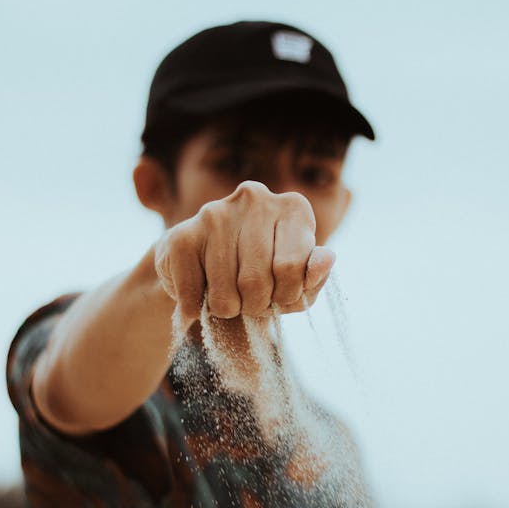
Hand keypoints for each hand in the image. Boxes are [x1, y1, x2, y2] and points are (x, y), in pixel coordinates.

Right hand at [154, 180, 334, 323]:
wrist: (204, 269)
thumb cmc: (261, 277)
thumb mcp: (296, 283)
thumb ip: (313, 276)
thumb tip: (326, 258)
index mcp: (293, 207)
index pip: (291, 269)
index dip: (285, 297)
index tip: (280, 295)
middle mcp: (255, 198)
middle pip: (256, 283)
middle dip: (254, 306)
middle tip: (250, 299)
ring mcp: (215, 212)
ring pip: (224, 295)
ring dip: (226, 309)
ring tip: (227, 295)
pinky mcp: (181, 234)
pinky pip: (193, 296)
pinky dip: (196, 308)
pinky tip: (200, 291)